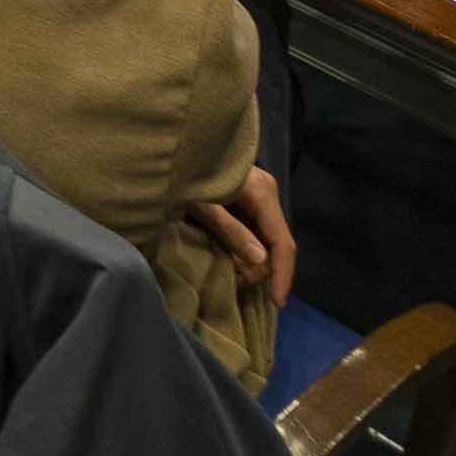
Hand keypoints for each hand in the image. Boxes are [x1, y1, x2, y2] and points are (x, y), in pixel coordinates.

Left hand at [185, 167, 294, 307]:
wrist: (172, 152)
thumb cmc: (185, 175)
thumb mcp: (203, 205)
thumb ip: (231, 231)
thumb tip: (261, 261)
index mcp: (262, 193)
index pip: (282, 242)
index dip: (281, 275)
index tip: (276, 303)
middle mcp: (267, 194)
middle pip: (276, 245)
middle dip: (259, 269)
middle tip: (233, 278)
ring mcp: (260, 197)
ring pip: (266, 241)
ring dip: (251, 261)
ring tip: (229, 269)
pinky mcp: (249, 200)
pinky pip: (255, 233)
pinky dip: (245, 249)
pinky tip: (231, 258)